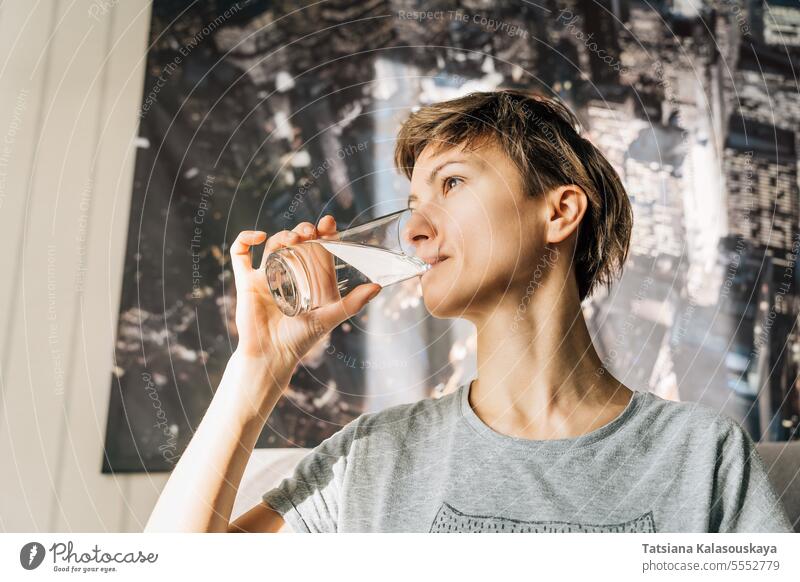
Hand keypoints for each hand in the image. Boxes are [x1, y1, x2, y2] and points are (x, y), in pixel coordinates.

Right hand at [230, 215, 380, 376]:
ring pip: (273, 244)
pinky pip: (240, 255)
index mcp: (310, 280)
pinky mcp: (247, 281)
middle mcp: (289, 275)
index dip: (324, 233)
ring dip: (282, 234)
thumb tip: (378, 287)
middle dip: (304, 231)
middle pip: (296, 242)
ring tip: (293, 238)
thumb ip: (352, 303)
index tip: (329, 223)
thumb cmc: (300, 340)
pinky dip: (245, 240)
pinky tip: (260, 236)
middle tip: (311, 232)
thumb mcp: (329, 317)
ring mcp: (267, 276)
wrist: (271, 354)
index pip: (318, 249)